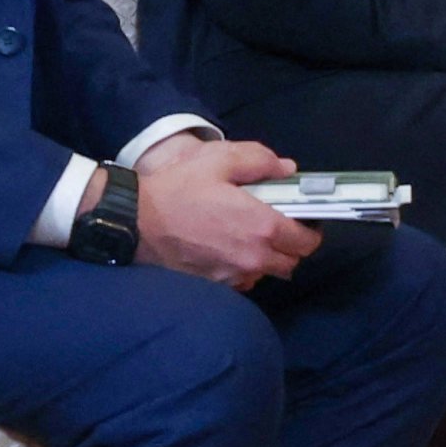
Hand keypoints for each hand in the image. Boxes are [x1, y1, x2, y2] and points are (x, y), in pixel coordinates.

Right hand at [133, 135, 317, 290]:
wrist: (134, 223)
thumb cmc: (177, 189)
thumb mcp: (219, 160)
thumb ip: (260, 161)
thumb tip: (287, 170)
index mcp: (262, 227)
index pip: (307, 241)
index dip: (311, 230)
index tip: (303, 218)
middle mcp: (253, 258)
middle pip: (292, 262)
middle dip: (292, 246)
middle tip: (279, 226)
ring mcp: (233, 276)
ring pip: (267, 274)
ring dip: (268, 259)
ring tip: (252, 237)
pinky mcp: (214, 286)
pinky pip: (243, 282)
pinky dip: (245, 270)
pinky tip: (230, 250)